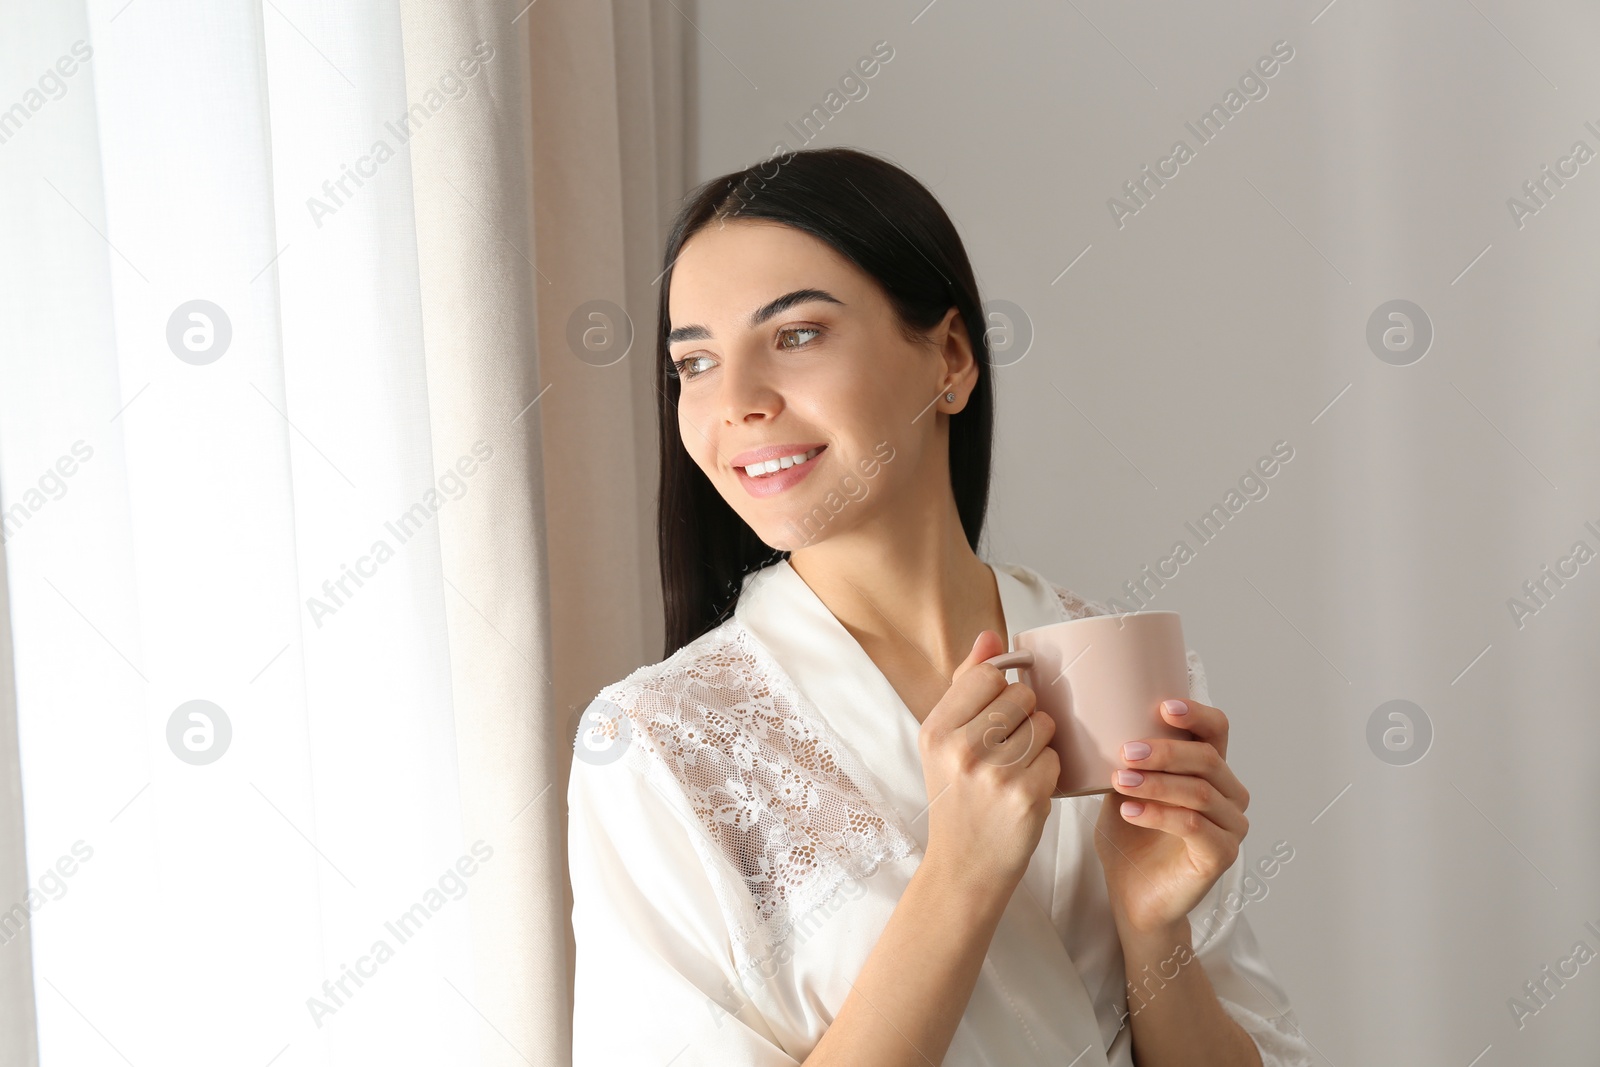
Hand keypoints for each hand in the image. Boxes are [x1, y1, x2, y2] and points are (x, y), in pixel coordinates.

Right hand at [918, 630, 1059, 893]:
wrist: (964, 868)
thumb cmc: (957, 800)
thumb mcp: (944, 743)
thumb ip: (967, 686)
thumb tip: (990, 636)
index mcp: (936, 730)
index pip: (988, 674)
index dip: (1003, 688)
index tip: (1000, 708)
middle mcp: (961, 748)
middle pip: (1022, 695)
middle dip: (1025, 716)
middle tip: (1007, 747)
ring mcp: (995, 773)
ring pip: (1045, 724)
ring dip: (1040, 743)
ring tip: (1017, 768)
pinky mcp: (1027, 796)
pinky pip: (1056, 758)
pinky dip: (1049, 772)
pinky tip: (1027, 789)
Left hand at [1092, 698, 1249, 936]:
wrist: (1133, 894)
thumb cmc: (1131, 838)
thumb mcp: (1125, 788)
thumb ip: (1129, 759)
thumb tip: (1104, 721)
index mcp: (1211, 771)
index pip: (1217, 731)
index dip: (1196, 715)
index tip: (1163, 707)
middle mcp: (1230, 795)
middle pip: (1207, 760)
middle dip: (1164, 752)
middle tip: (1126, 753)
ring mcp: (1231, 827)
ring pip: (1199, 792)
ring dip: (1156, 783)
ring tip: (1120, 781)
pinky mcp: (1222, 856)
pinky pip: (1193, 826)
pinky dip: (1159, 814)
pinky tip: (1129, 811)